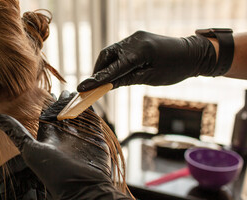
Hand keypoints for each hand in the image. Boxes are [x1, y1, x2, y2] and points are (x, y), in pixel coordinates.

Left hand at [0, 93, 129, 199]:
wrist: (82, 188)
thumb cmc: (53, 172)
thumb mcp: (30, 150)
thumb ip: (16, 132)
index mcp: (49, 136)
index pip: (47, 115)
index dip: (47, 103)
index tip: (46, 90)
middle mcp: (64, 135)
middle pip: (64, 113)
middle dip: (64, 101)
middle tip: (65, 90)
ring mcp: (81, 136)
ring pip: (78, 114)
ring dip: (77, 103)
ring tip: (76, 92)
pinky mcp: (95, 137)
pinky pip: (93, 120)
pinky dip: (91, 109)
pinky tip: (88, 99)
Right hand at [77, 31, 216, 90]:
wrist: (193, 54)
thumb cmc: (175, 69)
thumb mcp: (150, 78)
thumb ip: (127, 79)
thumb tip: (107, 85)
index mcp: (141, 51)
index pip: (113, 68)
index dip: (97, 79)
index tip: (82, 88)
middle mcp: (135, 40)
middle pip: (107, 55)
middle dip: (98, 70)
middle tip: (92, 86)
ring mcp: (135, 37)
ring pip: (111, 52)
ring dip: (104, 66)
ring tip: (102, 80)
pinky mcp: (137, 38)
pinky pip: (119, 50)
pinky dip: (114, 61)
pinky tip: (114, 70)